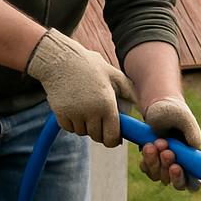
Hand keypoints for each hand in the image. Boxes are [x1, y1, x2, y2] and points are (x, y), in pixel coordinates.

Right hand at [26, 29, 135, 145]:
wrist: (60, 59)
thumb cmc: (90, 66)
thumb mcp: (114, 75)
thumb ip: (129, 93)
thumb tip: (141, 109)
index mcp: (107, 104)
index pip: (112, 137)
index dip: (113, 140)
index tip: (113, 137)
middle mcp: (91, 112)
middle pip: (97, 137)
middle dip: (99, 131)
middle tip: (98, 117)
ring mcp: (74, 114)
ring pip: (82, 132)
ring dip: (85, 125)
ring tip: (85, 106)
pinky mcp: (60, 114)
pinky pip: (69, 128)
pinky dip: (72, 122)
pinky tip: (73, 106)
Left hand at [139, 96, 200, 191]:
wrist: (158, 107)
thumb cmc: (175, 113)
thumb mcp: (184, 118)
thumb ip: (192, 132)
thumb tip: (196, 146)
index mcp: (194, 161)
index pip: (196, 183)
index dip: (191, 183)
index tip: (178, 167)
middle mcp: (180, 167)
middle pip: (177, 183)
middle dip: (169, 169)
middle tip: (167, 152)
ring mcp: (164, 167)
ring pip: (159, 176)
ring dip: (156, 162)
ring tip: (156, 142)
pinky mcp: (151, 162)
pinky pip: (147, 169)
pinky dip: (147, 160)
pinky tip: (148, 145)